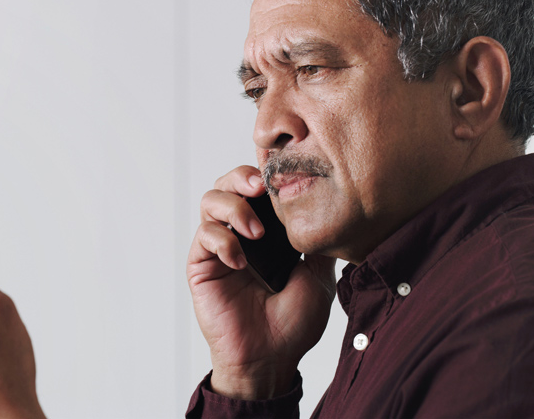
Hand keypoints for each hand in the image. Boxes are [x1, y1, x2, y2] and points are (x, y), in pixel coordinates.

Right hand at [186, 166, 335, 399]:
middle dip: (242, 177)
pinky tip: (240, 260)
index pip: (258, 187)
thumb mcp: (318, 275)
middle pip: (228, 183)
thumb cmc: (293, 324)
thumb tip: (332, 211)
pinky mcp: (201, 264)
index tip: (284, 176)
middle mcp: (240, 233)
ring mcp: (218, 247)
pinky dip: (221, 239)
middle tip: (260, 187)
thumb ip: (318, 241)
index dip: (266, 174)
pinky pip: (203, 235)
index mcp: (267, 232)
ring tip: (255, 232)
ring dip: (234, 207)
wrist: (271, 359)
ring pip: (210, 200)